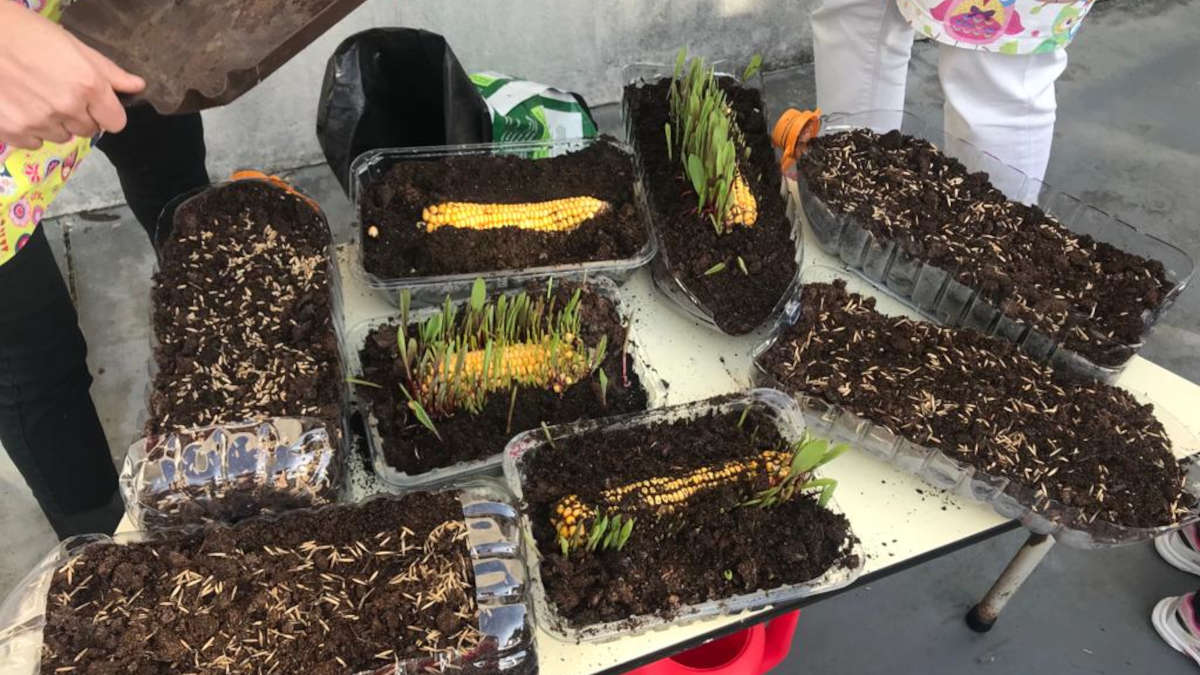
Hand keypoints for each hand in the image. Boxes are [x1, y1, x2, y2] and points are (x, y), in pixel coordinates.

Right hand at [0, 3, 144, 149]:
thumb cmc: (26, 33)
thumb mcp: (73, 46)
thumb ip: (108, 71)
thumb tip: (138, 86)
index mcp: (88, 85)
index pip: (116, 122)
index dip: (107, 113)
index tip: (95, 105)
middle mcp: (67, 108)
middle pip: (88, 130)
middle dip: (79, 116)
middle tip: (58, 93)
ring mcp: (39, 122)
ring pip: (61, 137)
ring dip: (54, 123)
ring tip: (36, 97)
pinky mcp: (14, 131)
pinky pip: (34, 142)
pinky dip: (30, 129)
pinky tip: (19, 106)